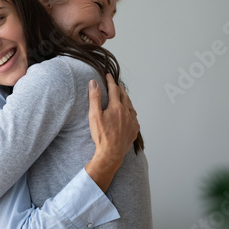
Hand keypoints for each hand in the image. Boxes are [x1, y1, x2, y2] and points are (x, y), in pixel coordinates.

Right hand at [85, 73, 139, 191]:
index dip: (110, 81)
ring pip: (131, 106)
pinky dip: (131, 112)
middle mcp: (127, 112)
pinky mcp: (134, 130)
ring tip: (123, 97)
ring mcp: (132, 121)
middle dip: (120, 89)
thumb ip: (94, 98)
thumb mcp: (94, 115)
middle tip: (116, 84)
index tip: (108, 76)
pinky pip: (134, 117)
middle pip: (124, 96)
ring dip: (126, 99)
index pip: (114, 89)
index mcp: (116, 107)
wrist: (111, 153)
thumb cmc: (101, 135)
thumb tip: (93, 82)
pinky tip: (128, 114)